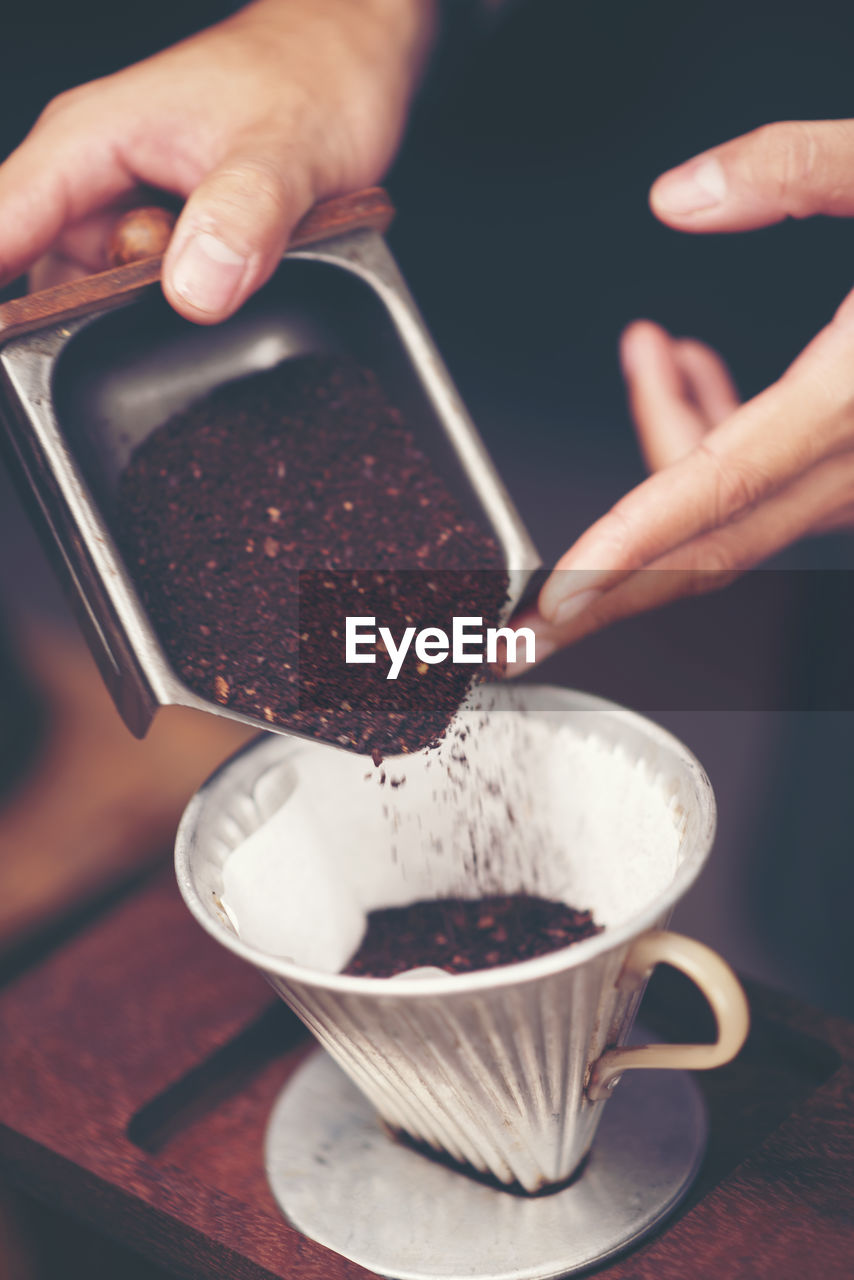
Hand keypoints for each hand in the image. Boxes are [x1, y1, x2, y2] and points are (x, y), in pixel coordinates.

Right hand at [0, 0, 434, 320]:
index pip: (3, 223)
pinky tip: (236, 289)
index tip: (6, 349)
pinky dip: (191, 307)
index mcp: (90, 141)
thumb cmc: (314, 77)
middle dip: (100, 321)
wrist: (356, 64)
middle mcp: (98, 181)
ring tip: (229, 276)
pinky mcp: (172, 243)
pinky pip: (156, 297)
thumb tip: (192, 291)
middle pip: (53, 282)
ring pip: (109, 301)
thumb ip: (242, 215)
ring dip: (156, 317)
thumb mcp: (284, 147)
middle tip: (187, 301)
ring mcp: (133, 214)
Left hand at [512, 120, 853, 670]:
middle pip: (705, 550)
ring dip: (664, 453)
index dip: (619, 558)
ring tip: (652, 353)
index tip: (550, 609)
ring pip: (731, 503)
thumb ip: (799, 169)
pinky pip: (769, 475)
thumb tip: (679, 197)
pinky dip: (715, 434)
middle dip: (606, 589)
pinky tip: (696, 364)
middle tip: (524, 624)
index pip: (710, 496)